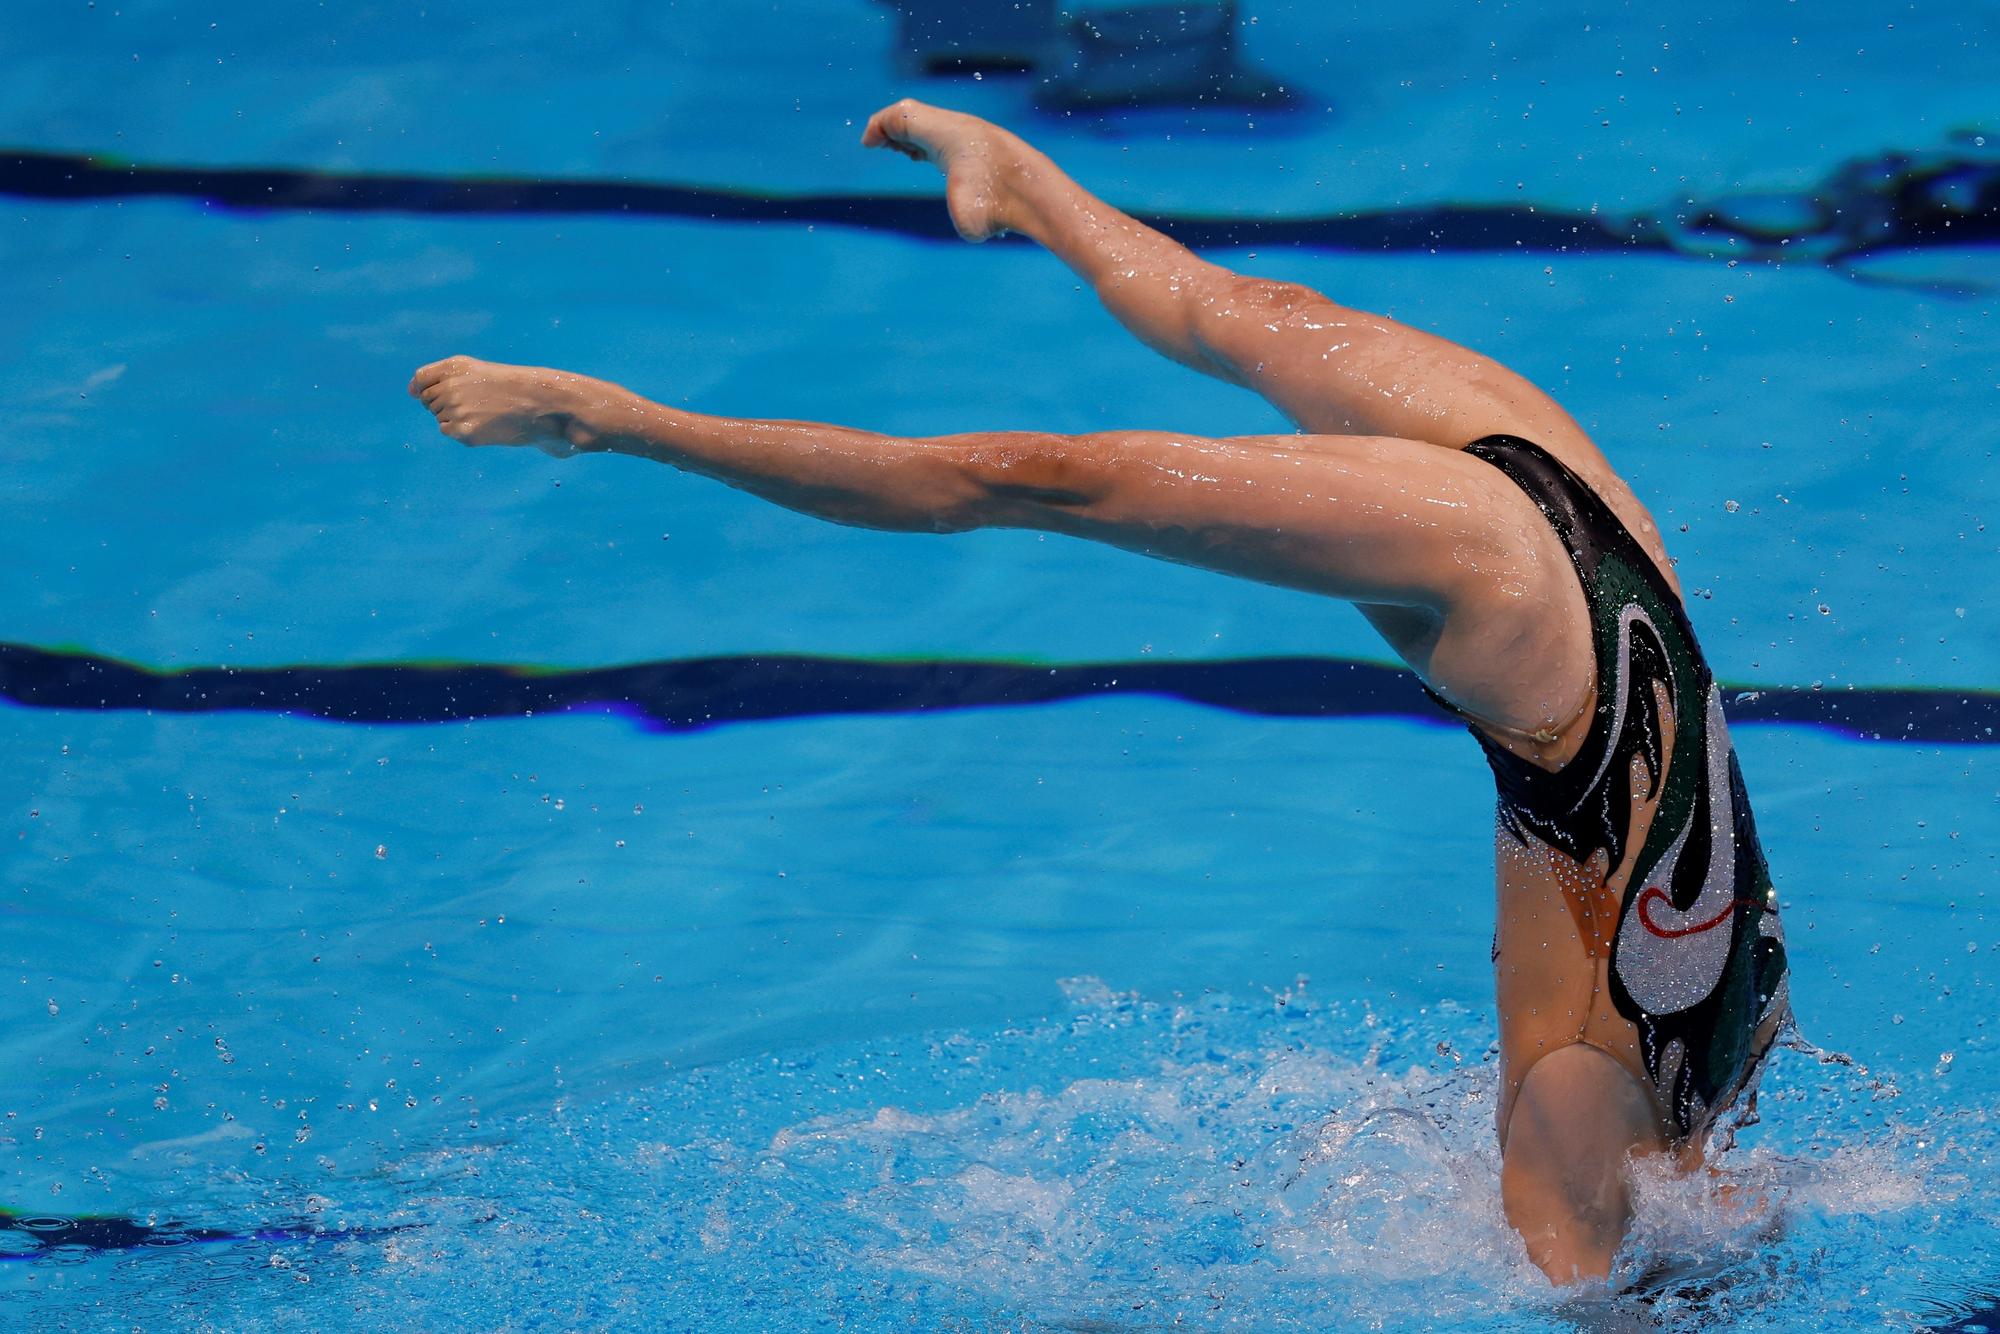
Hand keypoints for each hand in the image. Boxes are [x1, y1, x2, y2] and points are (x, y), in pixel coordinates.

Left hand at [408, 355, 590, 455]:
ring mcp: (456, 409)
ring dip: (456, 418)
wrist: (542, 404)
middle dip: (446, 404)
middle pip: (429, 401)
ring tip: (484, 414)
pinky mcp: (463, 431)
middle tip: (477, 405)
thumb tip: (410, 393)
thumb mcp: (478, 372)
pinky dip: (462, 431)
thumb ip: (442, 376)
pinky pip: (449, 431)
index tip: (444, 395)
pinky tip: (484, 426)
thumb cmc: (512, 387)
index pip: (420, 379)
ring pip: (439, 417)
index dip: (427, 389)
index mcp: (454, 366)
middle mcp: (450, 385)